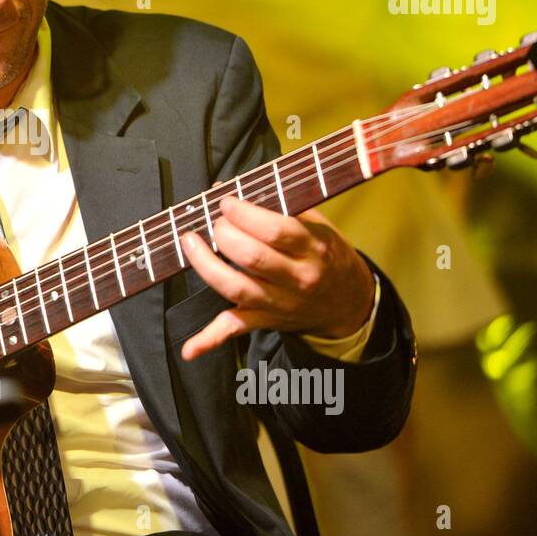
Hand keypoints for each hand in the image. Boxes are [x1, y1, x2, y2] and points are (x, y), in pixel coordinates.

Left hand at [177, 186, 374, 360]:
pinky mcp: (264, 321)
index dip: (244, 213)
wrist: (347, 301)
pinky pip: (235, 330)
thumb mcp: (317, 224)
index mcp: (313, 248)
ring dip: (205, 264)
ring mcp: (279, 303)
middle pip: (252, 257)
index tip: (227, 201)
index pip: (275, 230)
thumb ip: (280, 204)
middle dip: (224, 233)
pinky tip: (189, 349)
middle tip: (215, 221)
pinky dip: (209, 340)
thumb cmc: (326, 253)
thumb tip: (230, 186)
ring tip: (190, 242)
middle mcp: (297, 279)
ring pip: (236, 287)